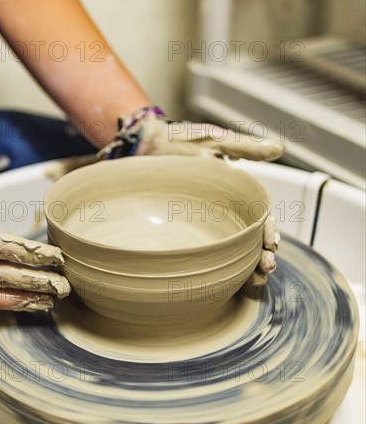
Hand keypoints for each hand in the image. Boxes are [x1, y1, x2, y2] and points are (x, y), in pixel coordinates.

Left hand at [99, 107, 282, 285]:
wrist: (145, 147)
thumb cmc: (179, 142)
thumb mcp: (214, 143)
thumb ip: (245, 149)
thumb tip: (279, 149)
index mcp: (236, 191)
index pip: (260, 217)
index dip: (269, 231)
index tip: (272, 245)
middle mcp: (224, 209)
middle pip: (251, 237)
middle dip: (263, 254)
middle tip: (267, 268)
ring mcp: (207, 220)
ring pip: (233, 248)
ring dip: (248, 264)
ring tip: (257, 279)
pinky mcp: (188, 228)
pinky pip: (207, 249)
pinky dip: (222, 265)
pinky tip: (228, 281)